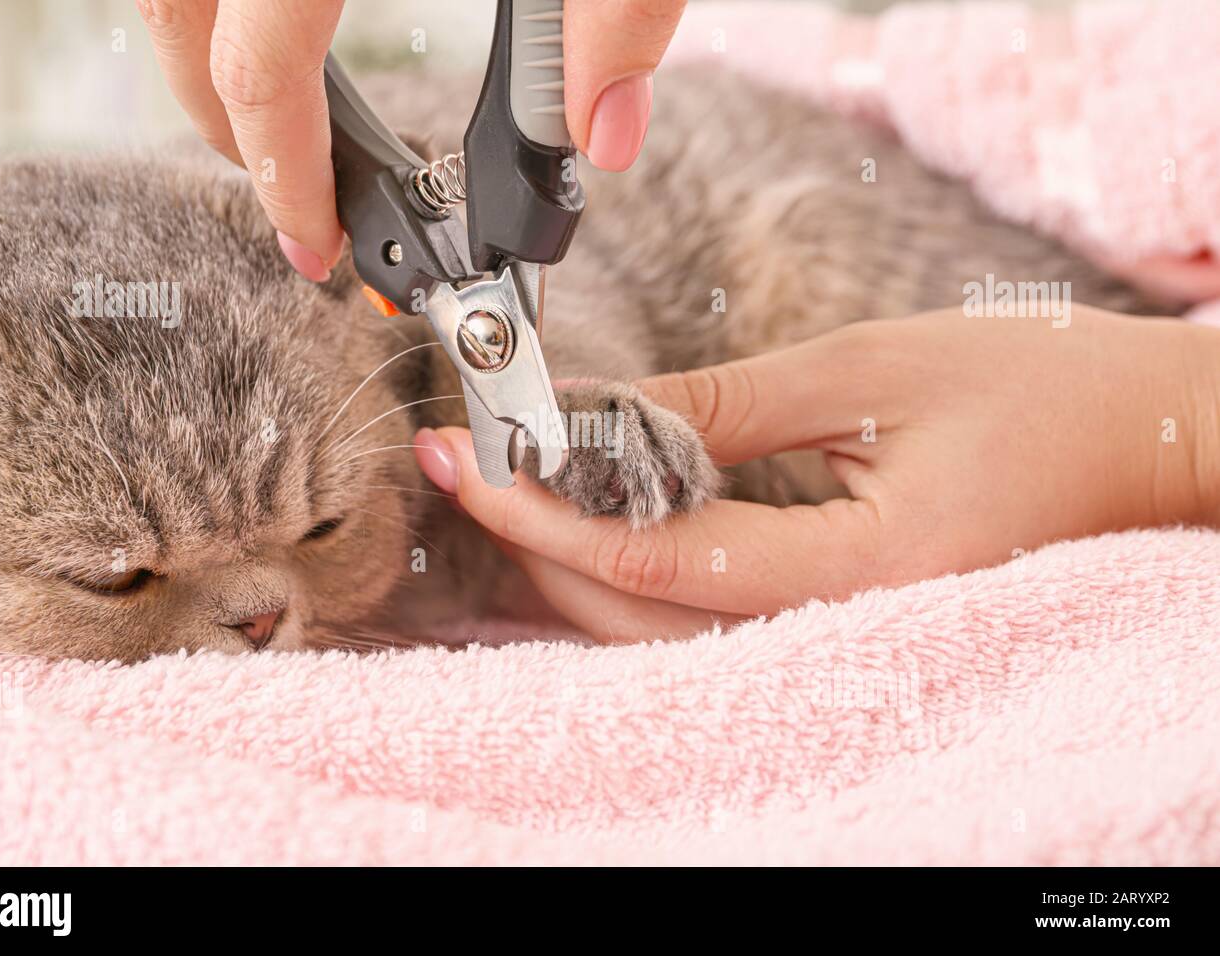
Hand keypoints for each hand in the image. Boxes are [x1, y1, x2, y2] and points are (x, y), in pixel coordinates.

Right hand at [138, 0, 686, 280]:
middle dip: (228, 130)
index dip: (284, 176)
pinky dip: (226, 2)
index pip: (262, 65)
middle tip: (297, 210)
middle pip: (179, 22)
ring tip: (279, 128)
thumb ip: (616, 15)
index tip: (318, 252)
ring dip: (214, 63)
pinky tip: (287, 30)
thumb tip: (599, 143)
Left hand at [415, 307, 1219, 642]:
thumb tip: (602, 417)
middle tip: (475, 468)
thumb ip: (726, 407)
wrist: (1150, 446)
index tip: (472, 463)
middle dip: (542, 549)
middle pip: (649, 620)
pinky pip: (714, 626)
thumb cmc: (1042, 394)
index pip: (662, 557)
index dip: (549, 515)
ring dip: (579, 570)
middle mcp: (851, 634)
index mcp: (869, 570)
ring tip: (514, 492)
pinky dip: (639, 578)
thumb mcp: (874, 372)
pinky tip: (597, 522)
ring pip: (672, 639)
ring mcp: (847, 644)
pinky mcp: (844, 625)